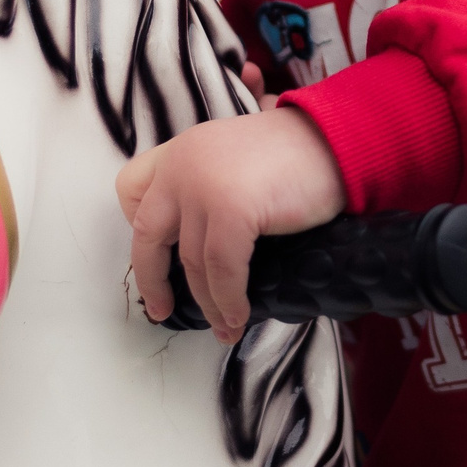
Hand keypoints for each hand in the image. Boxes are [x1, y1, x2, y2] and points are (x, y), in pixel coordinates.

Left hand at [118, 105, 346, 341]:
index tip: (160, 254)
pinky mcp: (231, 208)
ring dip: (207, 303)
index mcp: (181, 151)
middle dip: (153, 280)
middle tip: (163, 309)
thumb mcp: (235, 156)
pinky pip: (221, 269)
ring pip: (190, 261)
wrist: (337, 140)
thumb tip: (199, 243)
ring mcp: (203, 186)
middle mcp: (182, 165)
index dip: (138, 227)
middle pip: (147, 234)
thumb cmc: (297, 156)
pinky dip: (229, 300)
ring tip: (224, 326)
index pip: (129, 188)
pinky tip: (239, 315)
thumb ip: (208, 182)